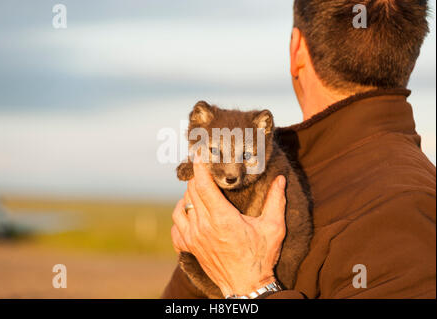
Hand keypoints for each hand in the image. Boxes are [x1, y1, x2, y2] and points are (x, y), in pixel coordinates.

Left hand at [171, 152, 286, 296]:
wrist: (247, 287)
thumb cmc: (261, 258)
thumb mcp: (274, 228)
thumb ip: (277, 201)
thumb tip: (280, 179)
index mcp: (223, 218)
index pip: (203, 185)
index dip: (199, 166)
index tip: (199, 153)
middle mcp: (203, 226)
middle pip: (191, 192)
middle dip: (197, 178)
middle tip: (204, 170)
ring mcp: (193, 238)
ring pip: (181, 207)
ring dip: (188, 196)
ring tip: (199, 192)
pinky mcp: (189, 248)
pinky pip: (176, 227)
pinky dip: (180, 217)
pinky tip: (189, 214)